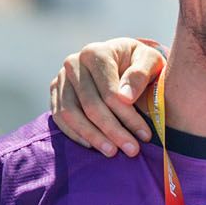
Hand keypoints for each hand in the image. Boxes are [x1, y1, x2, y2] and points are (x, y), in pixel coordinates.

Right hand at [49, 38, 167, 157]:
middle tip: (132, 150)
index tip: (145, 135)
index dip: (127, 115)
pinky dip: (75, 134)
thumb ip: (140, 74)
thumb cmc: (138, 62)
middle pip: (90, 104)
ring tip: (112, 152)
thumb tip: (125, 97)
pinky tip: (93, 145)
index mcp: (96, 52)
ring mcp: (61, 78)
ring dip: (93, 136)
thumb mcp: (150, 61)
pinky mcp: (55, 92)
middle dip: (113, 130)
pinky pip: (59, 117)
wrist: (120, 59)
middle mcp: (74, 63)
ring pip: (71, 113)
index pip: (109, 90)